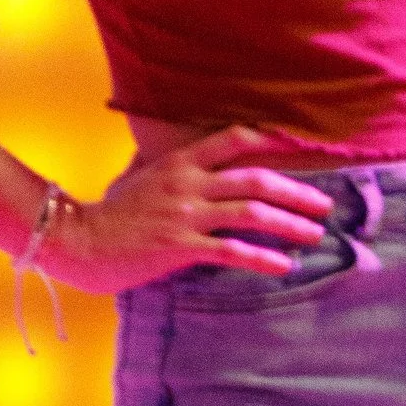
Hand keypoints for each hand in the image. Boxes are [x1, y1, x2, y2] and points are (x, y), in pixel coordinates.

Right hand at [34, 128, 332, 292]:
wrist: (81, 241)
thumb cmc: (109, 212)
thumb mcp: (137, 176)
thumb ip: (162, 164)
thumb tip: (169, 152)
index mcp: (180, 162)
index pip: (233, 139)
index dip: (270, 141)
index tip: (300, 149)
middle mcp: (188, 183)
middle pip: (256, 180)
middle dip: (297, 191)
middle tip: (325, 203)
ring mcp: (186, 215)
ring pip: (251, 214)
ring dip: (289, 224)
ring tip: (315, 234)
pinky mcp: (181, 247)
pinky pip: (231, 251)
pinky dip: (263, 258)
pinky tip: (286, 266)